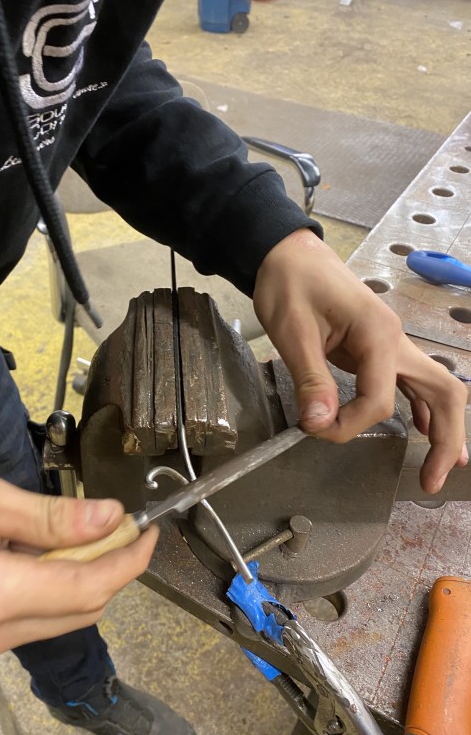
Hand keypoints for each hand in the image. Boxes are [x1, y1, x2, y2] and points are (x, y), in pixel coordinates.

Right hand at [0, 460, 157, 660]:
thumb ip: (48, 515)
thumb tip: (111, 519)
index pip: (88, 586)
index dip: (129, 560)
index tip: (150, 530)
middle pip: (81, 609)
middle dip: (113, 568)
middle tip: (123, 524)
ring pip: (61, 618)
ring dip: (86, 578)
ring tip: (90, 533)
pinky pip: (34, 619)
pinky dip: (56, 587)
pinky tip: (50, 553)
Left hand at [253, 229, 468, 493]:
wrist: (287, 254)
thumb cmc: (289, 283)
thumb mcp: (292, 331)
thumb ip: (310, 379)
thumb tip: (319, 423)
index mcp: (377, 334)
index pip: (379, 399)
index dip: (349, 424)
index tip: (314, 428)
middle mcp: (395, 339)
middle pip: (442, 391)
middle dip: (446, 439)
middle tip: (432, 481)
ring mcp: (391, 344)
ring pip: (434, 388)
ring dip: (442, 428)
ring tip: (436, 469)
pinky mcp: (378, 348)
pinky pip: (410, 382)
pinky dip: (421, 409)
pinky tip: (421, 431)